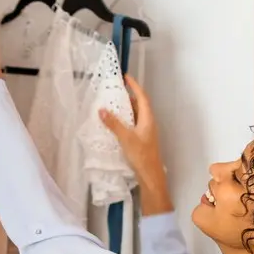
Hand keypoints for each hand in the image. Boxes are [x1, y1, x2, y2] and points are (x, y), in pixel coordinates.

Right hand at [100, 75, 172, 214]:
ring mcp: (146, 132)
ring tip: (113, 104)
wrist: (151, 175)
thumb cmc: (141, 156)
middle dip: (128, 96)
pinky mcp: (142, 140)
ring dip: (126, 109)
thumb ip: (113, 124)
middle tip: (115, 90)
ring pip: (136, 115)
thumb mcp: (125, 138)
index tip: (126, 77)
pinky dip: (125, 120)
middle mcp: (148, 123)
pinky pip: (133, 124)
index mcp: (147, 119)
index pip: (142, 97)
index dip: (134, 86)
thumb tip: (102, 110)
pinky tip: (116, 123)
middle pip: (139, 105)